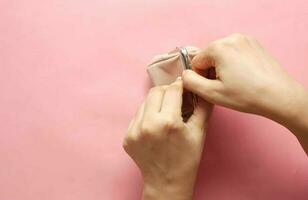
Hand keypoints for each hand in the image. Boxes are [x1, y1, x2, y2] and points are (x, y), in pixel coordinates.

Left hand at [123, 78, 211, 199]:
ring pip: (144, 102)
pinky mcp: (127, 137)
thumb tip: (199, 87)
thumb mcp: (199, 132)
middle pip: (155, 92)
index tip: (184, 86)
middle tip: (175, 99)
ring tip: (165, 114)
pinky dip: (147, 115)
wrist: (167, 183)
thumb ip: (202, 106)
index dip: (180, 85)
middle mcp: (148, 124)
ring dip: (156, 103)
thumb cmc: (186, 159)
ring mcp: (134, 131)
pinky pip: (137, 116)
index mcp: (168, 122)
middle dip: (167, 92)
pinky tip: (156, 125)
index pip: (172, 89)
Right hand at [182, 33, 307, 153]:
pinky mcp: (255, 43)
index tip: (213, 88)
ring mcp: (245, 39)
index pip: (196, 62)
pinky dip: (235, 62)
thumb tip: (184, 75)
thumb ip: (191, 83)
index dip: (201, 77)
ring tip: (236, 82)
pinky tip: (244, 76)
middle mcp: (231, 38)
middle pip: (209, 56)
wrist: (279, 95)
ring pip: (222, 54)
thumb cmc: (246, 96)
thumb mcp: (212, 94)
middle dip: (212, 71)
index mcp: (218, 47)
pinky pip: (235, 52)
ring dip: (223, 67)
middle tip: (225, 86)